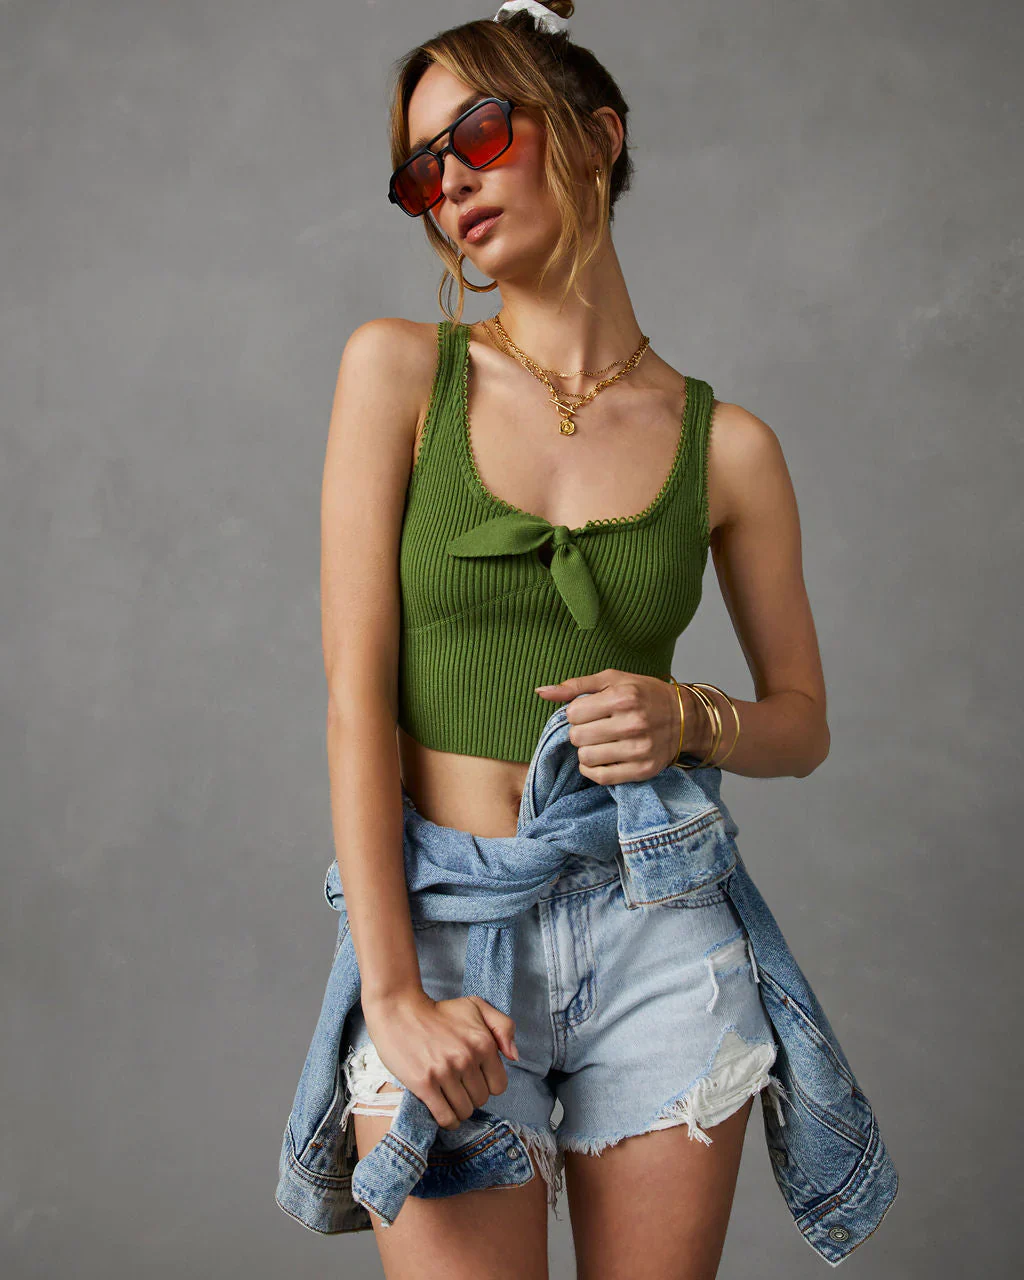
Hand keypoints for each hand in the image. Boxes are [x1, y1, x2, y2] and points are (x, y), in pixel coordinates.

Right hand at [361, 988, 518, 1130]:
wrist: (400, 1011)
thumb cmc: (439, 1012)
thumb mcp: (476, 1007)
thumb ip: (503, 1026)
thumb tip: (514, 1057)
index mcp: (483, 1042)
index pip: (499, 1085)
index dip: (487, 1083)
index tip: (475, 1077)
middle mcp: (467, 1059)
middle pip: (481, 1100)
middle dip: (472, 1095)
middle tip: (459, 1084)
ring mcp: (445, 1073)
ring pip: (464, 1111)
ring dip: (459, 1108)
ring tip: (450, 1097)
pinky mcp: (424, 1084)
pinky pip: (446, 1117)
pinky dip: (448, 1121)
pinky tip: (444, 1112)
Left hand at [534, 668, 683, 782]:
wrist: (684, 718)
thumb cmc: (644, 695)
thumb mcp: (612, 680)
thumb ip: (575, 686)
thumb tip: (541, 692)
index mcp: (623, 697)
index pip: (573, 714)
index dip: (576, 713)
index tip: (588, 712)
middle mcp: (632, 723)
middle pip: (577, 737)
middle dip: (580, 733)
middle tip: (594, 728)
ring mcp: (639, 749)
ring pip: (586, 758)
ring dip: (586, 751)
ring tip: (599, 742)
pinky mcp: (643, 769)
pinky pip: (602, 777)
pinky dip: (593, 770)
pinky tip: (599, 759)